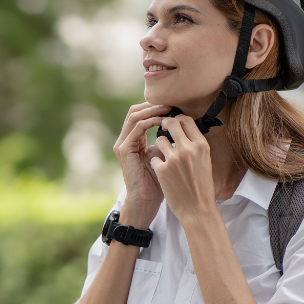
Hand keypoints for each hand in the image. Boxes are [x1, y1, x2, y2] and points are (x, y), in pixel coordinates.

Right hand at [112, 103, 168, 221]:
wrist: (147, 201)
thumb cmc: (158, 182)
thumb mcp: (164, 156)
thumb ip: (166, 142)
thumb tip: (180, 127)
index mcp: (133, 141)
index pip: (141, 115)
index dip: (156, 108)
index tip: (173, 105)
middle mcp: (125, 140)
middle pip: (135, 111)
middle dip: (153, 105)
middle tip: (170, 103)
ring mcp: (122, 144)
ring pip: (134, 115)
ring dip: (152, 110)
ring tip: (168, 109)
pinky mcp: (124, 150)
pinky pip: (137, 128)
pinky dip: (150, 121)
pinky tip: (163, 121)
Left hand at [149, 115, 216, 223]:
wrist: (197, 209)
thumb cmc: (201, 187)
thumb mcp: (205, 161)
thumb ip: (195, 146)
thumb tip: (184, 130)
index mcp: (201, 146)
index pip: (186, 120)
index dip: (177, 119)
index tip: (172, 124)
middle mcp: (188, 149)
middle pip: (171, 123)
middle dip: (164, 125)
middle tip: (162, 129)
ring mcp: (174, 159)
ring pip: (159, 140)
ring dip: (159, 147)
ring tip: (165, 158)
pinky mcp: (162, 170)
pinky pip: (154, 158)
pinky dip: (156, 164)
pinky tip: (162, 173)